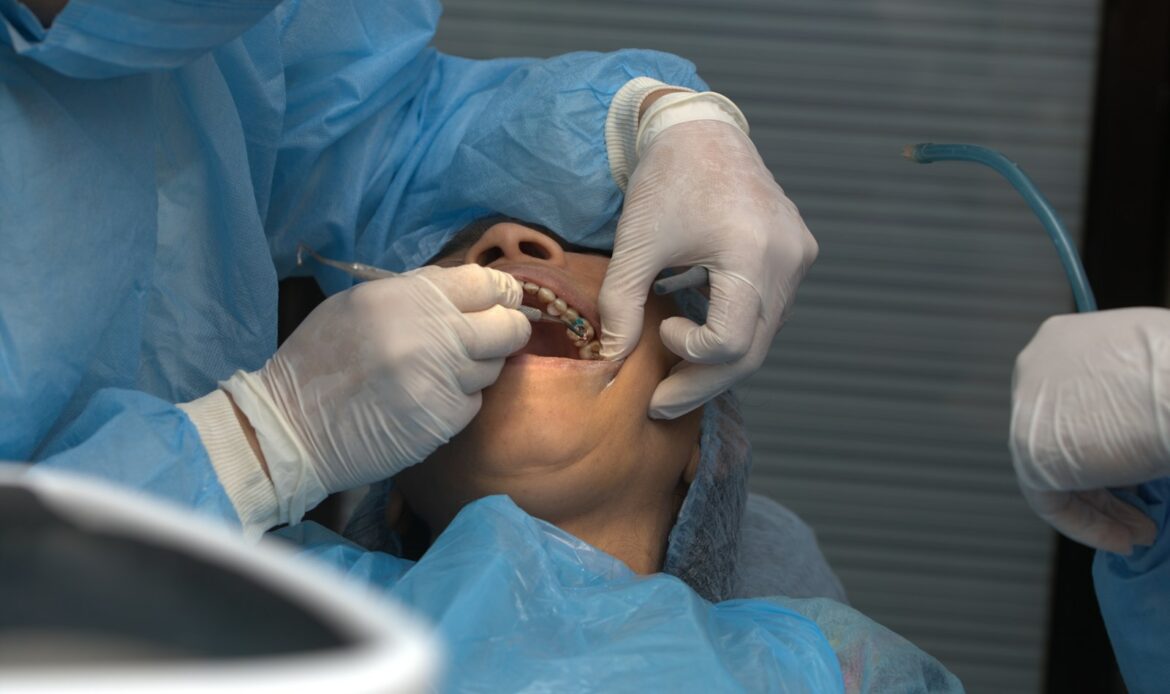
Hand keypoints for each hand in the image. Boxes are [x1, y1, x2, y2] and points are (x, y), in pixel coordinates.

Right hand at [222, 265, 529, 521]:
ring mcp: (443, 380)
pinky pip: (473, 402)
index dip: (501, 291)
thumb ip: (415, 291)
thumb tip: (465, 286)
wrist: (293, 427)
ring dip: (476, 366)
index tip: (502, 299)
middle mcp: (434, 335)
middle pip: (507, 327)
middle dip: (506, 329)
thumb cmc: (320, 359)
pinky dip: (457, 399)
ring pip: (492, 367)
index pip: (485, 283)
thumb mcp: (359, 302)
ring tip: (438, 370)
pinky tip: (425, 399)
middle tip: (491, 335)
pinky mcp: (445, 419)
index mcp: (410, 297)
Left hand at [599, 119, 816, 418]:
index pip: (732, 342)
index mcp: (752, 253)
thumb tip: (612, 361)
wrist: (700, 130)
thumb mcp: (636, 244)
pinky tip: (701, 338)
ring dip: (721, 361)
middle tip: (661, 404)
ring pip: (765, 335)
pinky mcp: (798, 254)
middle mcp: (787, 259)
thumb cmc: (667, 180)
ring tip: (676, 376)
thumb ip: (621, 305)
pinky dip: (737, 331)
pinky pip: (770, 311)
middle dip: (703, 382)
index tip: (660, 331)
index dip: (691, 354)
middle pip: (754, 350)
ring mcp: (799, 257)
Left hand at [1010, 308, 1169, 552]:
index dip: (1107, 440)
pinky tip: (1123, 537)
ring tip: (1142, 529)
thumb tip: (1139, 437)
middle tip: (1141, 507)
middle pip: (1062, 433)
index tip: (1138, 470)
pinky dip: (1087, 523)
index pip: (1074, 399)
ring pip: (1057, 468)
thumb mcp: (1160, 371)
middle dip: (1104, 478)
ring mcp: (1027, 405)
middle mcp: (1037, 365)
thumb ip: (1136, 395)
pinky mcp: (1028, 446)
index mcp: (1064, 338)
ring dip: (1103, 507)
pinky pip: (1050, 498)